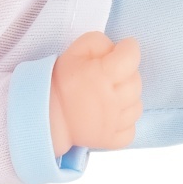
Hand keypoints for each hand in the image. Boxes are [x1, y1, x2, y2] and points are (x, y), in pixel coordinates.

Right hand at [49, 31, 141, 157]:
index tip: (124, 48)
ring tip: (112, 95)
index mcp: (102, 75)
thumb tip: (115, 49)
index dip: (129, 48)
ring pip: (137, 106)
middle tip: (112, 73)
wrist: (45, 114)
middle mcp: (112, 99)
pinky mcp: (111, 140)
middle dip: (128, 73)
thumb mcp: (74, 51)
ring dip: (128, 98)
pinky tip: (112, 115)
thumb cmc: (60, 81)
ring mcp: (113, 123)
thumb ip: (98, 43)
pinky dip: (125, 122)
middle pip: (136, 81)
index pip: (131, 57)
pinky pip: (131, 130)